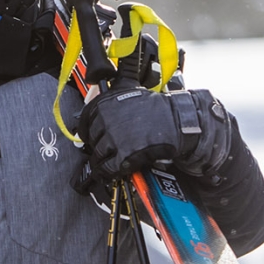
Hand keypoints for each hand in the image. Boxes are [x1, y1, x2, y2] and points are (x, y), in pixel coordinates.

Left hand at [76, 87, 235, 188]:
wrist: (179, 122)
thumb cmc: (158, 108)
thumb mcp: (130, 91)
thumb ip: (111, 96)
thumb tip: (93, 92)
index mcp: (104, 104)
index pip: (84, 123)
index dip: (88, 133)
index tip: (91, 137)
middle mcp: (106, 120)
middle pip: (92, 141)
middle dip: (98, 147)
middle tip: (107, 150)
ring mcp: (114, 138)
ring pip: (98, 156)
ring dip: (103, 161)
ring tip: (111, 161)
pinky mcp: (124, 155)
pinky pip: (108, 168)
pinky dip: (109, 172)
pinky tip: (115, 171)